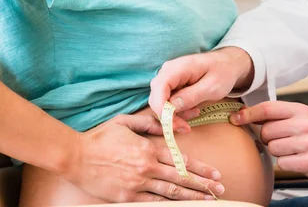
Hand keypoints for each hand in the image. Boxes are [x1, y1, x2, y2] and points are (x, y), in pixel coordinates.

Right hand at [62, 114, 224, 201]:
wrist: (74, 156)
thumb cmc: (101, 137)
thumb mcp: (127, 122)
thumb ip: (152, 123)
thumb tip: (175, 126)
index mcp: (149, 148)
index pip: (181, 160)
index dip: (201, 168)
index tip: (215, 173)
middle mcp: (147, 167)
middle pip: (181, 178)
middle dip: (203, 185)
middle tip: (220, 189)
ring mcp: (137, 184)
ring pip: (171, 192)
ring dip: (192, 196)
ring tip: (208, 200)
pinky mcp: (127, 197)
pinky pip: (153, 203)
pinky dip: (170, 205)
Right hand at [149, 47, 253, 131]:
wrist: (228, 63)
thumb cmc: (223, 71)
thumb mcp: (212, 86)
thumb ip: (192, 96)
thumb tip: (171, 107)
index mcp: (177, 68)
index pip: (158, 89)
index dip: (161, 109)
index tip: (173, 125)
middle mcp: (168, 71)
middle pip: (157, 98)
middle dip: (169, 116)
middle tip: (186, 127)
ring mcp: (169, 78)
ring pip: (162, 102)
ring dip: (175, 114)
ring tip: (195, 113)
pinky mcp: (172, 85)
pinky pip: (168, 101)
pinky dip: (178, 110)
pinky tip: (193, 110)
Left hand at [230, 101, 307, 180]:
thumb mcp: (300, 116)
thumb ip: (276, 115)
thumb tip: (244, 114)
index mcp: (300, 110)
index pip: (268, 108)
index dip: (249, 114)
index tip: (235, 118)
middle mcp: (305, 124)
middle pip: (266, 131)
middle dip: (267, 137)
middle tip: (279, 139)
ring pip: (273, 148)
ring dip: (276, 151)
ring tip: (290, 149)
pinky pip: (282, 162)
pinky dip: (285, 162)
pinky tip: (296, 158)